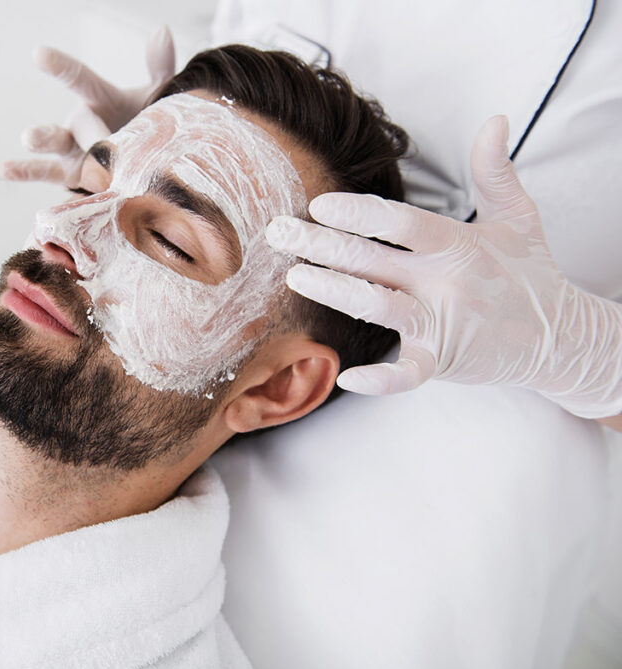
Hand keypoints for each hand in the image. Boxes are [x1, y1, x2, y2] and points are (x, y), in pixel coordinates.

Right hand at [0, 26, 174, 184]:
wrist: (144, 161)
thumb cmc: (148, 124)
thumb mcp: (158, 94)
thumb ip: (159, 65)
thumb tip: (161, 31)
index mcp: (100, 99)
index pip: (79, 78)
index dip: (60, 67)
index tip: (38, 54)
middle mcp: (81, 120)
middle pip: (80, 122)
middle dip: (92, 133)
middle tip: (103, 142)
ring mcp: (71, 146)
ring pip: (53, 141)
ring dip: (41, 139)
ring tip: (28, 138)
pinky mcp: (67, 173)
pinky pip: (43, 172)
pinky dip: (22, 171)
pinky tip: (1, 168)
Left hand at [266, 115, 621, 418]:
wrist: (558, 337)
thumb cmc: (529, 274)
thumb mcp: (518, 216)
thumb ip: (495, 171)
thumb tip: (495, 120)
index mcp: (458, 244)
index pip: (400, 222)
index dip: (359, 213)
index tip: (318, 205)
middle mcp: (445, 283)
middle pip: (372, 260)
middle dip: (321, 245)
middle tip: (277, 233)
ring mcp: (442, 324)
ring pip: (376, 307)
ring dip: (332, 292)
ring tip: (294, 277)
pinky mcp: (441, 361)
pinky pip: (407, 374)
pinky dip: (381, 380)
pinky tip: (347, 376)